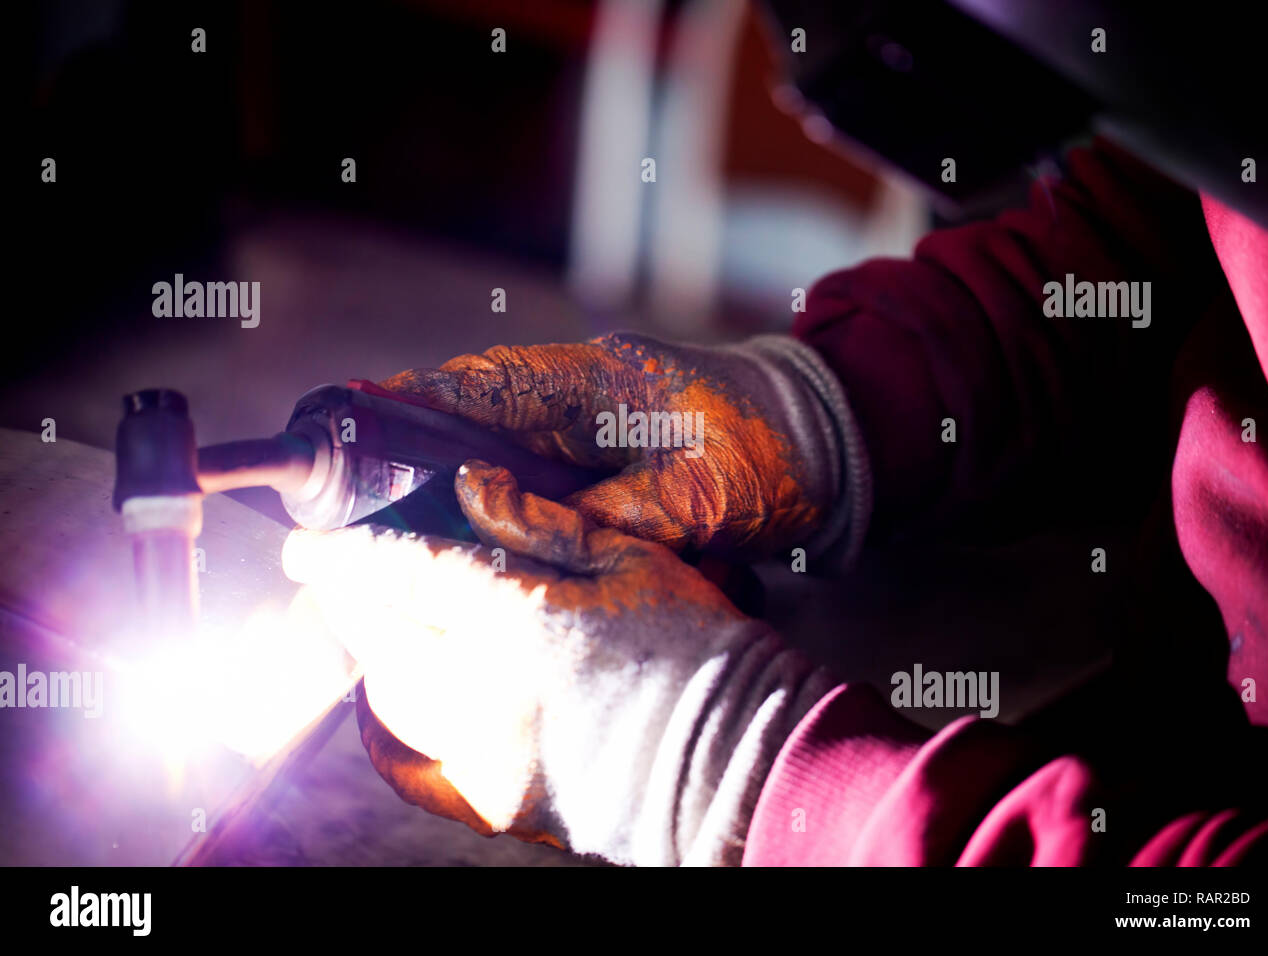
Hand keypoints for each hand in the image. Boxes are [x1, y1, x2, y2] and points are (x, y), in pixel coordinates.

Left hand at [281, 460, 831, 864]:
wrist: (732, 760)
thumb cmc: (696, 652)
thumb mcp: (630, 562)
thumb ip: (542, 525)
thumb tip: (472, 486)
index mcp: (520, 619)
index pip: (402, 574)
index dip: (345, 556)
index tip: (309, 546)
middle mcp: (484, 690)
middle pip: (378, 635)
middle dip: (349, 601)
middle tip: (338, 578)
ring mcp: (482, 753)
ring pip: (387, 696)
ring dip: (372, 655)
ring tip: (380, 625)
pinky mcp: (492, 800)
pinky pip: (411, 763)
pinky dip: (391, 728)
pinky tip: (396, 703)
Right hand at [374, 332, 862, 562]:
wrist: (830, 440)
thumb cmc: (772, 460)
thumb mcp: (694, 502)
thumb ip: (608, 517)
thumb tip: (519, 528)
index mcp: (603, 381)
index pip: (492, 384)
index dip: (419, 402)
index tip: (359, 417)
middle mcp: (587, 381)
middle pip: (478, 401)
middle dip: (415, 434)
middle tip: (353, 480)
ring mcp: (593, 402)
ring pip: (498, 424)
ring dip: (448, 456)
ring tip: (389, 502)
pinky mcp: (602, 430)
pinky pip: (529, 446)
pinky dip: (493, 473)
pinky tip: (464, 509)